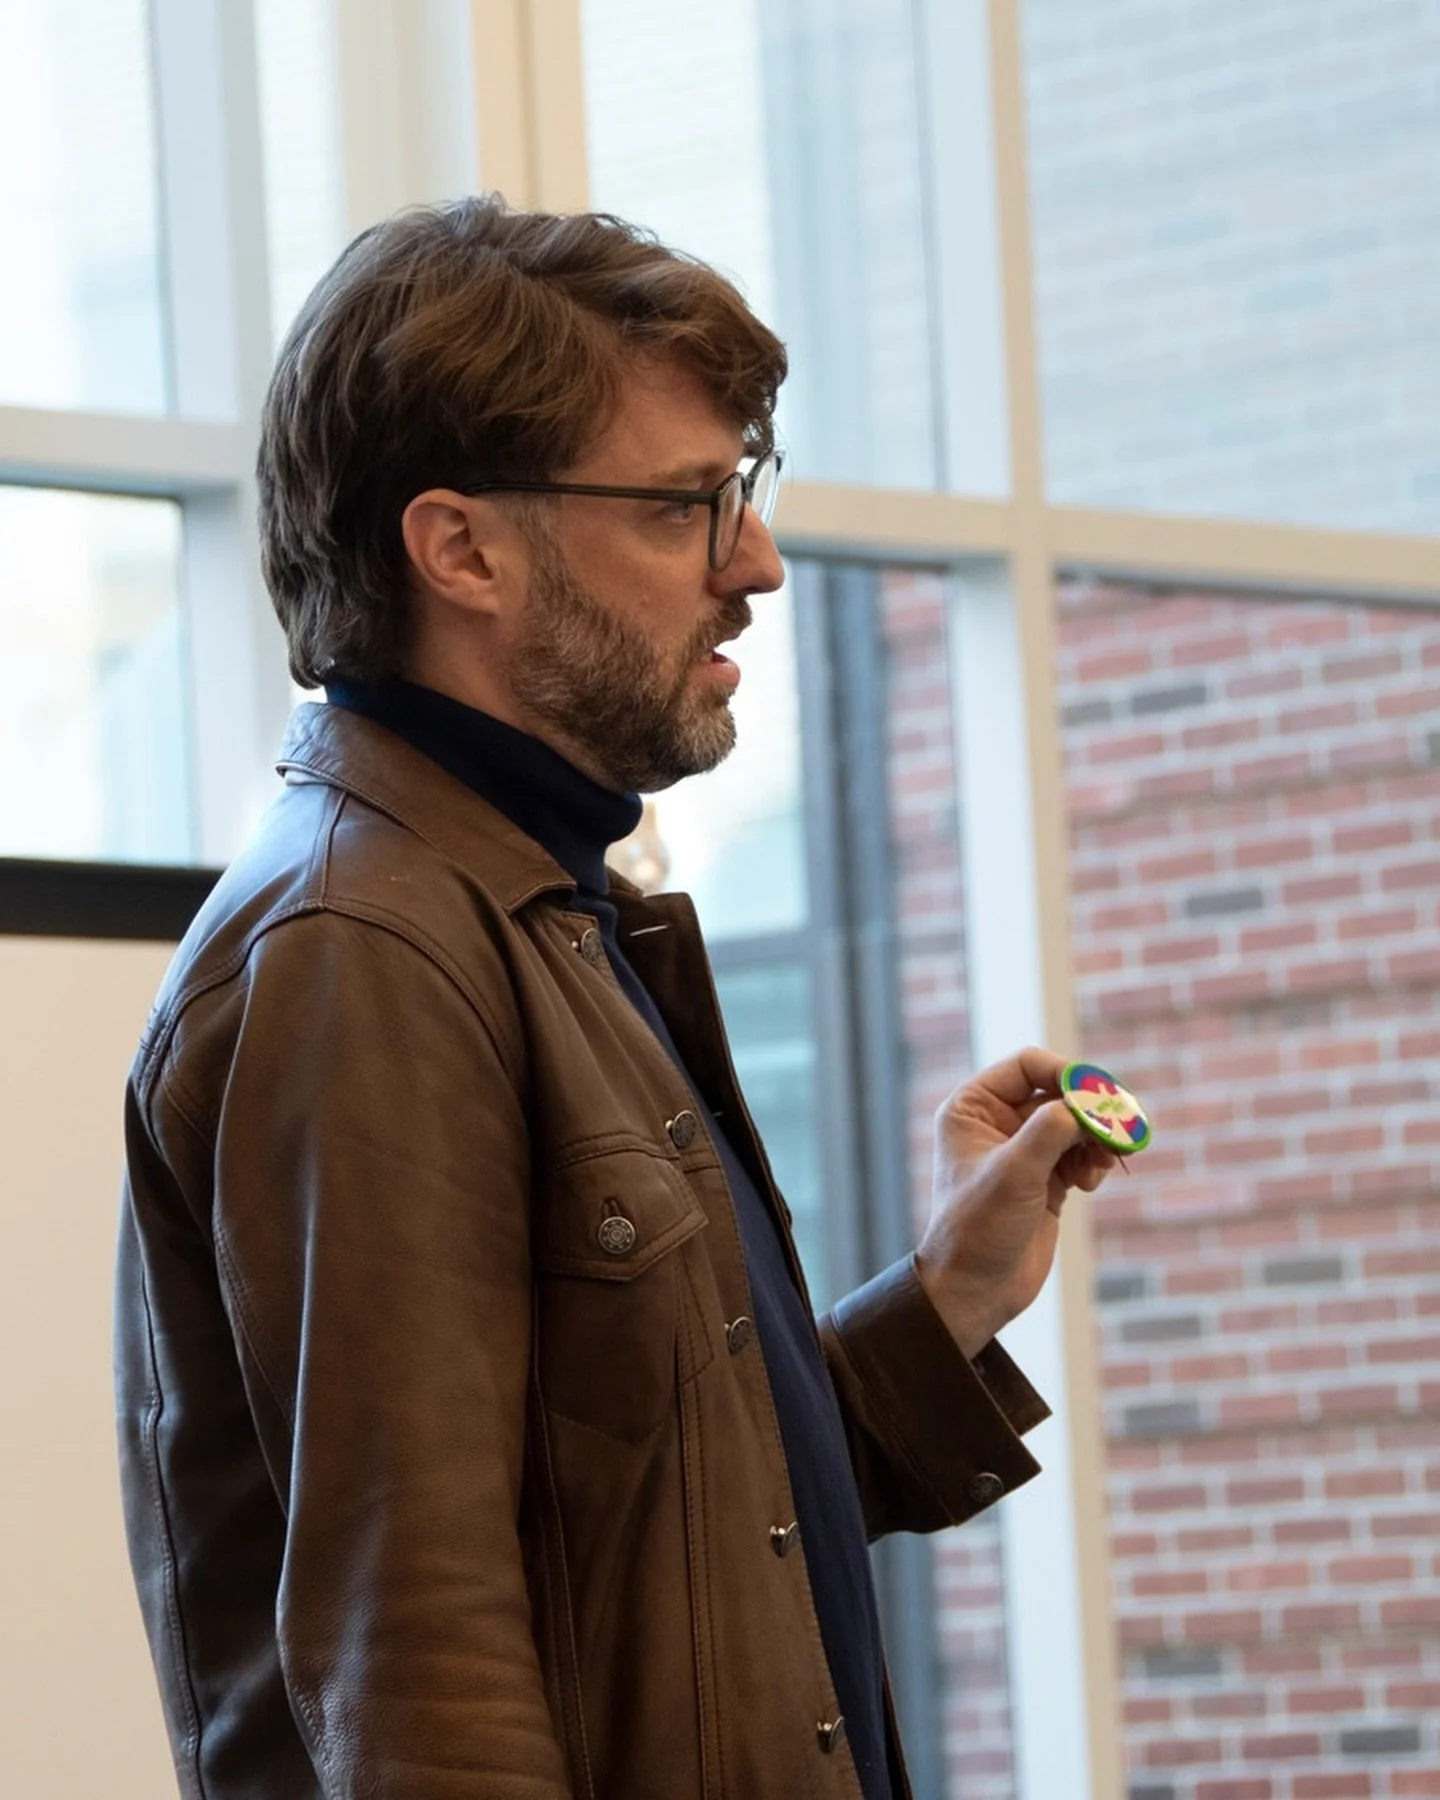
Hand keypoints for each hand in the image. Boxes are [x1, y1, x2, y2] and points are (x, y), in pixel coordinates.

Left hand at [914, 1047, 1114, 1359]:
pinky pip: (1082, 1153)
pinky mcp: (1046, 1178)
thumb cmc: (978, 1229)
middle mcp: (996, 1121)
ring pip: (1076, 1123)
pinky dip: (1095, 1161)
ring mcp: (1024, 1150)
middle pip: (1059, 1092)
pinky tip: (1091, 1184)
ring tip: (1105, 1162)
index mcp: (973, 1107)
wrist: (977, 1291)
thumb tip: (1087, 1102)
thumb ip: (1049, 1131)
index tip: (1099, 1095)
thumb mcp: (1013, 1174)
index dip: (1067, 1073)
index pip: (1028, 1065)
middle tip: (1123, 1126)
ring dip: (1098, 1137)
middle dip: (1092, 1110)